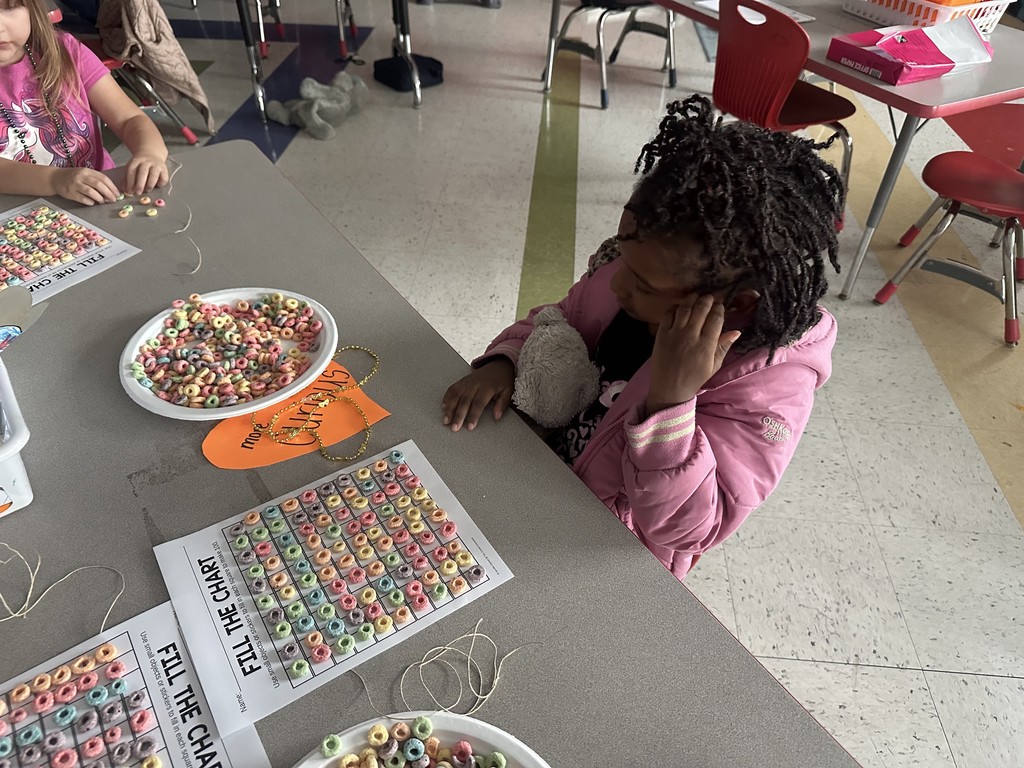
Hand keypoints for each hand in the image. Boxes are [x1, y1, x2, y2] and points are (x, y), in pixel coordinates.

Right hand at [52, 168, 119, 204]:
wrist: (55, 178)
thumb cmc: (74, 177)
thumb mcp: (85, 174)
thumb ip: (96, 180)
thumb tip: (111, 192)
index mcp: (87, 171)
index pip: (103, 178)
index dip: (112, 187)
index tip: (117, 194)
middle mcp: (80, 176)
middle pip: (98, 185)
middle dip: (108, 193)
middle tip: (113, 200)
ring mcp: (74, 184)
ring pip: (91, 192)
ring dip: (100, 198)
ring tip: (102, 201)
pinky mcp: (69, 192)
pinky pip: (82, 199)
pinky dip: (90, 202)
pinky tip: (92, 202)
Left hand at [124, 154, 168, 195]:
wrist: (151, 153)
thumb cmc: (140, 165)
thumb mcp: (132, 167)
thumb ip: (128, 178)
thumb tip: (126, 191)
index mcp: (136, 161)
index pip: (132, 171)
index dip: (130, 182)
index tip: (129, 191)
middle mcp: (146, 162)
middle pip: (143, 172)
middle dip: (140, 184)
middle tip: (138, 193)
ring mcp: (156, 165)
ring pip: (154, 175)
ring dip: (150, 184)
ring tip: (147, 190)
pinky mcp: (164, 169)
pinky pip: (164, 178)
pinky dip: (160, 184)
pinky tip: (157, 186)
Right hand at [442, 358, 514, 431]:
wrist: (498, 364)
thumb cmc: (503, 379)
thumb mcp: (508, 391)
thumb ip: (502, 404)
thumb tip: (497, 416)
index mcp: (488, 387)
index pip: (478, 404)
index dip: (473, 416)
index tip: (470, 427)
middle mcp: (475, 384)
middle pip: (465, 401)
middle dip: (458, 416)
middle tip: (454, 427)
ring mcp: (467, 382)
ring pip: (456, 395)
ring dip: (449, 408)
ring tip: (446, 420)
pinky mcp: (462, 381)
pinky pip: (453, 389)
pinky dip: (447, 398)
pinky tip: (444, 407)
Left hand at [646, 295, 741, 414]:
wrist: (669, 389)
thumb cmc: (694, 378)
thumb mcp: (713, 366)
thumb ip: (723, 347)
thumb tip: (736, 331)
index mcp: (706, 346)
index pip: (715, 319)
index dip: (719, 309)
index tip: (720, 306)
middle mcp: (691, 337)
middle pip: (701, 309)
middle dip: (707, 300)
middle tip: (709, 298)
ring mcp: (674, 334)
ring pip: (684, 308)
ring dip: (692, 299)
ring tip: (696, 297)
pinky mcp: (661, 334)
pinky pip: (668, 314)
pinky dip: (675, 307)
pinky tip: (680, 307)